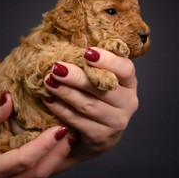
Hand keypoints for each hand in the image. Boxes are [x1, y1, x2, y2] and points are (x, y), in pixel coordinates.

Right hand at [0, 93, 71, 177]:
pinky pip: (39, 174)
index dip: (43, 145)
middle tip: (70, 131)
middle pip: (38, 171)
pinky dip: (52, 160)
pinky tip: (60, 145)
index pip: (24, 160)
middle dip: (57, 152)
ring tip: (70, 137)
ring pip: (41, 175)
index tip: (58, 128)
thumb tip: (8, 97)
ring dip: (58, 157)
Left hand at [43, 47, 138, 163]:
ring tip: (48, 81)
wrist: (96, 136)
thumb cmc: (96, 99)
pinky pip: (78, 121)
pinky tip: (48, 99)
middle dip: (77, 77)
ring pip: (89, 105)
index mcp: (130, 83)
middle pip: (103, 87)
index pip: (125, 69)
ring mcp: (117, 122)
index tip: (86, 52)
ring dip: (66, 92)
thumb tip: (70, 40)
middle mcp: (128, 103)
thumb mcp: (101, 81)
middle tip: (56, 67)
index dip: (108, 60)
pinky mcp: (102, 137)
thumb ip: (93, 65)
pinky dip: (61, 109)